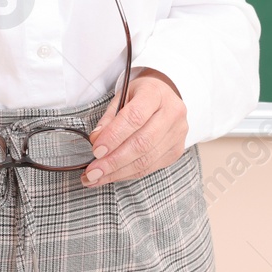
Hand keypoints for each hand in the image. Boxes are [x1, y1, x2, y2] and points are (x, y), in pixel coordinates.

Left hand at [81, 68, 185, 186]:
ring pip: (147, 160)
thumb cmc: (139, 96)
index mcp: (155, 93)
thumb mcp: (121, 96)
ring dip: (118, 172)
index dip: (114, 136)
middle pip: (142, 143)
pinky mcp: (177, 150)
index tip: (96, 151)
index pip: (134, 117)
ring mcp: (178, 134)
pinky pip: (151, 167)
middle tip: (93, 171)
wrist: (164, 96)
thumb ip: (109, 118)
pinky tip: (112, 176)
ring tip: (96, 178)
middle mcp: (172, 113)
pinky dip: (128, 174)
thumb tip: (96, 141)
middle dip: (114, 161)